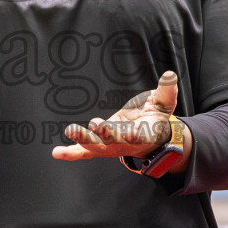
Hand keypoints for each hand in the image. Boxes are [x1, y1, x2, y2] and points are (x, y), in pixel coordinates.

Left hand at [53, 71, 189, 169]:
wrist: (149, 139)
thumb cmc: (156, 118)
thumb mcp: (164, 104)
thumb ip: (166, 91)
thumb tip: (170, 75)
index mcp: (145, 134)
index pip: (140, 136)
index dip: (135, 135)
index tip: (132, 133)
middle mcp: (126, 144)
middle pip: (115, 142)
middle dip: (106, 134)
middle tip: (96, 125)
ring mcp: (111, 146)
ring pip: (96, 147)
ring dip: (84, 140)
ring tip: (72, 131)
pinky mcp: (100, 145)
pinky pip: (84, 151)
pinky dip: (71, 153)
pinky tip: (57, 153)